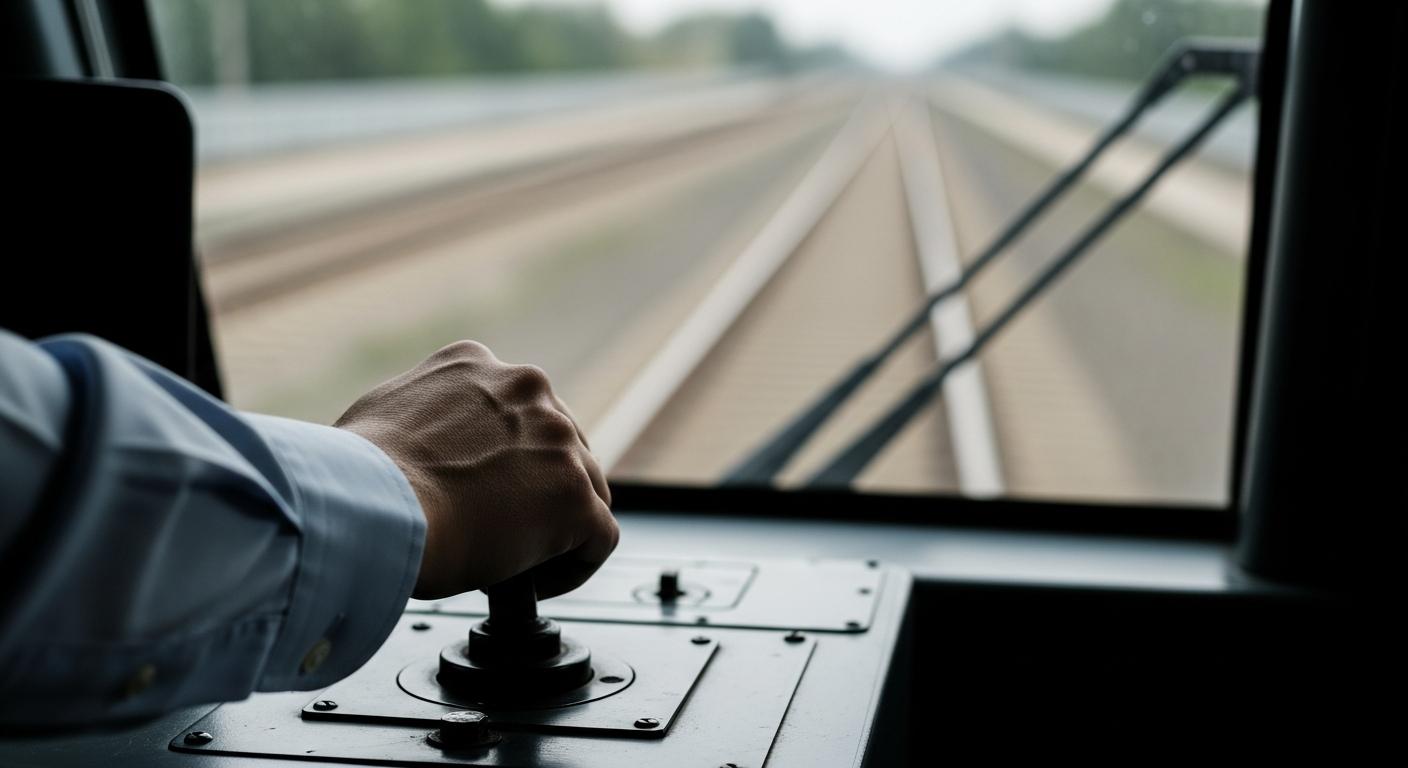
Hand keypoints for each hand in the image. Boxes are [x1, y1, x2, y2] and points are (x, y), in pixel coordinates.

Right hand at [335, 341, 616, 599]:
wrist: (372, 508)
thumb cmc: (357, 477)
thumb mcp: (380, 414)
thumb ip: (418, 417)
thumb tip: (415, 448)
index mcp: (476, 366)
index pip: (514, 409)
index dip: (506, 456)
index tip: (488, 488)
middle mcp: (525, 391)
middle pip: (557, 444)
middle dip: (537, 487)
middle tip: (504, 527)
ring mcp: (558, 442)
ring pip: (586, 487)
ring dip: (558, 525)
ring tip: (520, 561)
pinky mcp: (576, 497)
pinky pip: (599, 536)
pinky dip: (575, 565)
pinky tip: (537, 584)